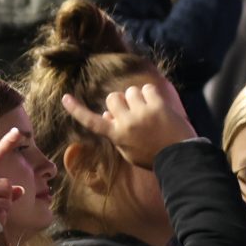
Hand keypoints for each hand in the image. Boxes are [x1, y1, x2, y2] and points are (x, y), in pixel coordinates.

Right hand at [61, 78, 193, 170]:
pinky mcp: (157, 106)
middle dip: (120, 101)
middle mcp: (126, 122)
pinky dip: (151, 94)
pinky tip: (157, 104)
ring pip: (130, 91)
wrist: (179, 157)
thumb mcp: (128, 151)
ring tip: (147, 109)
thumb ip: (115, 133)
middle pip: (112, 98)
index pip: (91, 121)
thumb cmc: (152, 156)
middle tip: (132, 110)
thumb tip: (106, 114)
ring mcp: (142, 113)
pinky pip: (147, 88)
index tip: (65, 98)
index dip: (76, 109)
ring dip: (137, 97)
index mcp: (116, 135)